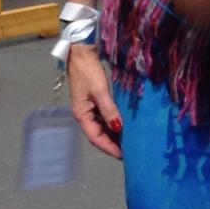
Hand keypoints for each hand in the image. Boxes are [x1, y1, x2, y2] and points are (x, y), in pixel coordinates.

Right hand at [66, 45, 122, 160]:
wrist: (81, 53)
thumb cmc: (88, 72)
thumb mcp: (100, 91)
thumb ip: (109, 110)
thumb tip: (118, 128)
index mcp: (81, 115)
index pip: (96, 138)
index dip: (109, 147)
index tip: (123, 155)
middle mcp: (84, 114)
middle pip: (98, 134)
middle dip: (112, 144)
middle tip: (128, 151)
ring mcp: (88, 108)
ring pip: (101, 127)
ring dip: (113, 134)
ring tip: (128, 141)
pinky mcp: (93, 101)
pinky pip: (103, 117)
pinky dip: (112, 123)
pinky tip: (122, 126)